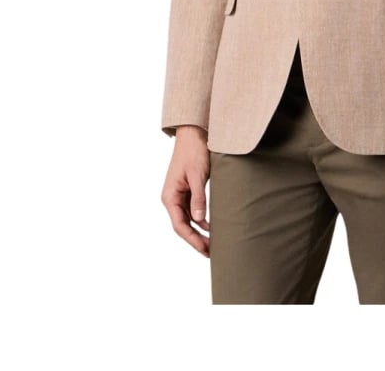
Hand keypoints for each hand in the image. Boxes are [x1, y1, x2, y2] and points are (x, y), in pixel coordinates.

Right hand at [160, 125, 210, 256]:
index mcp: (170, 196)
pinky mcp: (188, 190)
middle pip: (183, 225)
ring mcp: (179, 194)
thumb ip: (198, 198)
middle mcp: (172, 198)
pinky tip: (213, 226)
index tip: (205, 249)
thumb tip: (200, 221)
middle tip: (211, 252)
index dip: (192, 240)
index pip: (179, 225)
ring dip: (200, 231)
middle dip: (196, 239)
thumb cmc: (194, 151)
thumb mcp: (198, 175)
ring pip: (189, 219)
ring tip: (214, 243)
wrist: (194, 133)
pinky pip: (193, 210)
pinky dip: (202, 219)